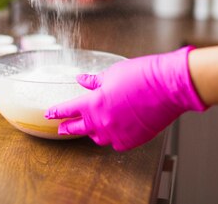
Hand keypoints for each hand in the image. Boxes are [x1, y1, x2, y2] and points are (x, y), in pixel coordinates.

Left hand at [45, 46, 207, 150]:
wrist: (169, 87)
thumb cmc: (143, 76)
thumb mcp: (113, 73)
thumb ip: (95, 81)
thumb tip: (83, 81)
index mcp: (94, 103)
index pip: (68, 109)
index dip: (57, 111)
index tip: (49, 113)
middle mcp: (102, 121)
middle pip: (77, 128)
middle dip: (67, 126)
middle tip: (61, 127)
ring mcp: (117, 133)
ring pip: (97, 137)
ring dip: (91, 131)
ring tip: (89, 127)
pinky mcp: (132, 140)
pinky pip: (115, 143)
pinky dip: (111, 137)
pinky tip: (112, 130)